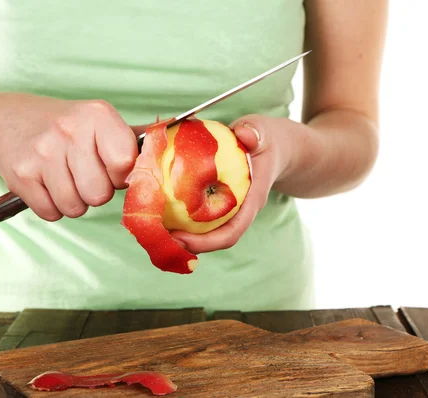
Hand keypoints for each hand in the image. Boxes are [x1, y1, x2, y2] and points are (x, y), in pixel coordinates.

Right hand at [0, 93, 144, 220]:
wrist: (9, 119)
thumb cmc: (67, 127)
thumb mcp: (101, 122)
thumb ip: (134, 143)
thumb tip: (172, 154)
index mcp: (98, 116)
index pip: (124, 164)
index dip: (120, 175)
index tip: (109, 166)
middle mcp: (69, 131)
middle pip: (99, 194)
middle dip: (95, 191)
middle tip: (84, 173)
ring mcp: (42, 153)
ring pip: (75, 207)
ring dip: (74, 201)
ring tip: (65, 177)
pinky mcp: (20, 175)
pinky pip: (51, 213)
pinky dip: (52, 206)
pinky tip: (47, 183)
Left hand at [170, 114, 290, 253]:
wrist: (274, 149)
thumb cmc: (266, 141)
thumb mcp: (263, 132)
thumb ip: (255, 133)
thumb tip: (244, 134)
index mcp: (251, 200)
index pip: (232, 231)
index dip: (207, 241)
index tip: (180, 239)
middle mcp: (239, 211)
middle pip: (215, 239)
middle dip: (187, 244)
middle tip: (156, 238)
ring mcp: (228, 210)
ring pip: (206, 232)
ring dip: (180, 235)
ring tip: (153, 230)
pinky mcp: (218, 205)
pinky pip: (199, 218)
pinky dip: (179, 218)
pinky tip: (158, 211)